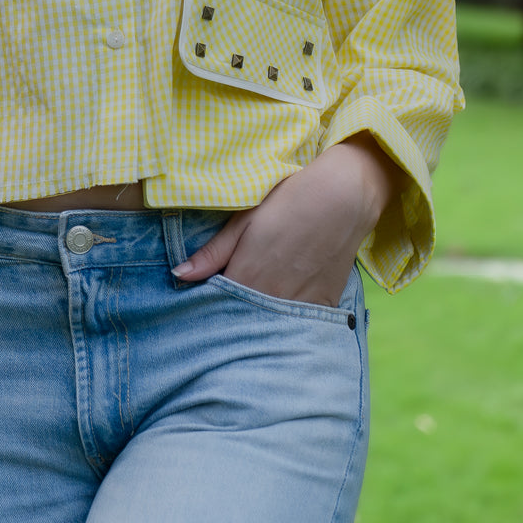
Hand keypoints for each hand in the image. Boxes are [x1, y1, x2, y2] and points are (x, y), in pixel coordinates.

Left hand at [171, 133, 402, 307]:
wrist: (343, 197)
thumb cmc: (288, 201)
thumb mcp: (244, 221)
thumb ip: (212, 253)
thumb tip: (179, 275)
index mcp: (247, 276)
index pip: (217, 306)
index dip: (209, 304)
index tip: (203, 301)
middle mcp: (272, 297)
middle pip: (242, 319)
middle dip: (232, 316)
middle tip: (227, 305)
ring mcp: (300, 304)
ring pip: (270, 324)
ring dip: (259, 320)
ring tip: (255, 305)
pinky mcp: (324, 303)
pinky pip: (299, 322)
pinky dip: (287, 320)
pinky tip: (282, 306)